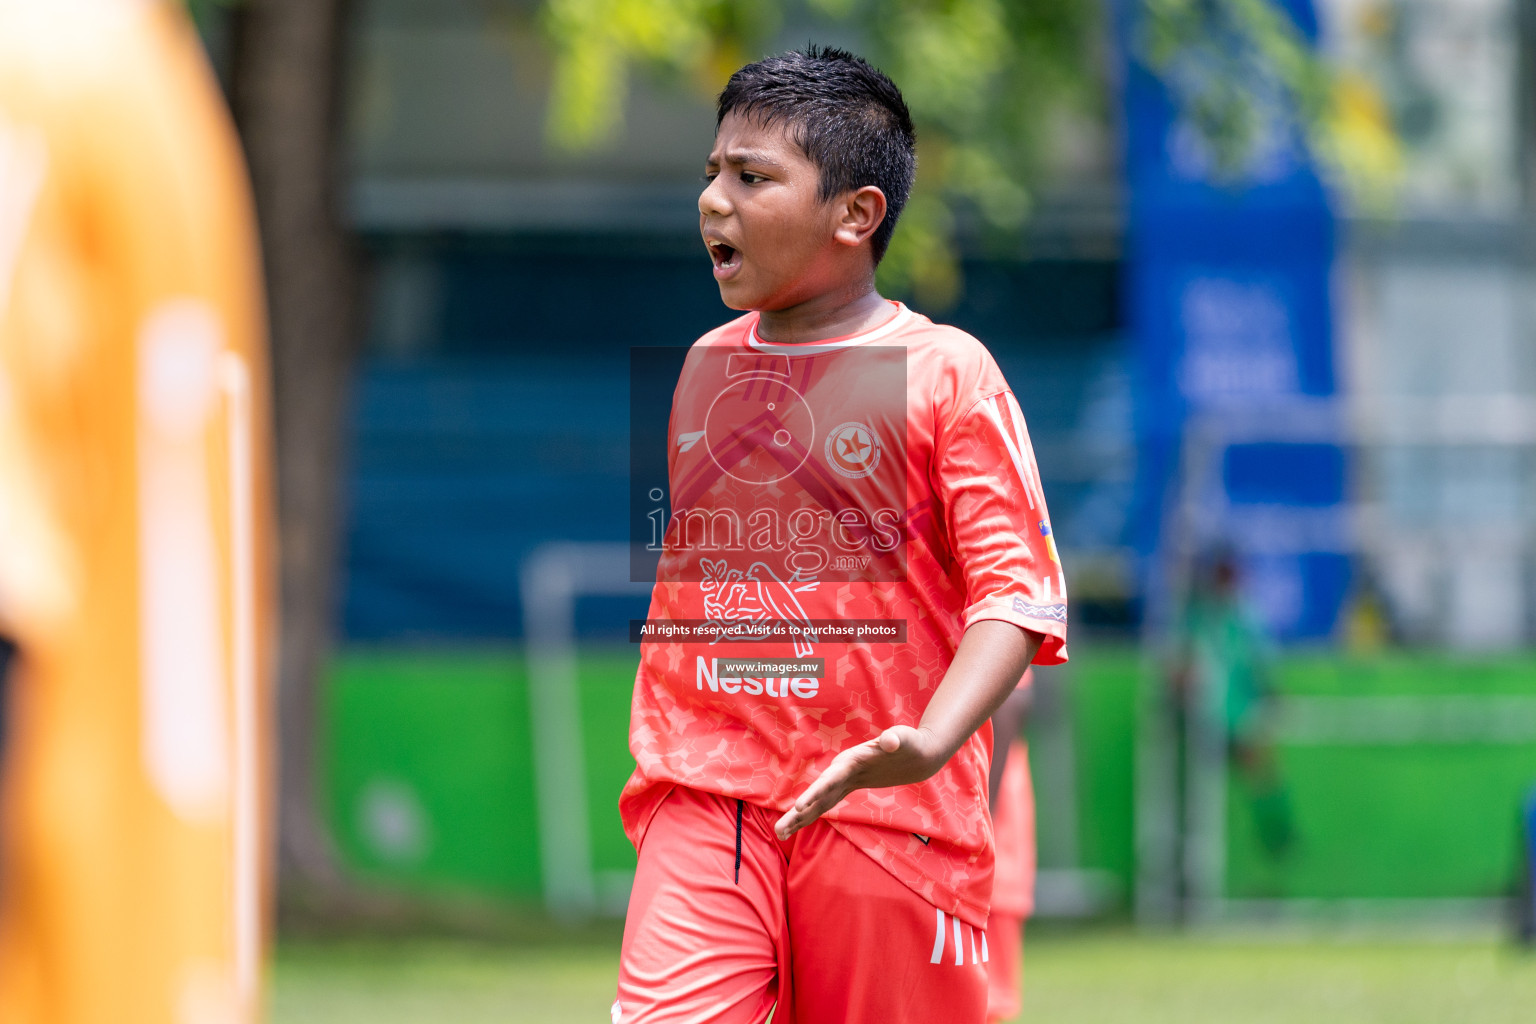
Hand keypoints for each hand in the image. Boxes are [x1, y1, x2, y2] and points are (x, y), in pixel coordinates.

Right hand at [774, 725, 944, 839]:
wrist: (914, 750)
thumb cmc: (910, 743)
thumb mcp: (906, 739)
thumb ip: (895, 739)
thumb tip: (890, 740)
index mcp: (851, 760)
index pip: (829, 780)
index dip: (814, 793)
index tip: (800, 807)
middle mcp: (842, 770)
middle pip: (816, 793)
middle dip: (797, 812)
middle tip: (778, 829)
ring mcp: (842, 779)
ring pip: (817, 800)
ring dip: (799, 816)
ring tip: (779, 833)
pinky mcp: (846, 787)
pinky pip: (826, 802)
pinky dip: (812, 814)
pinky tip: (798, 825)